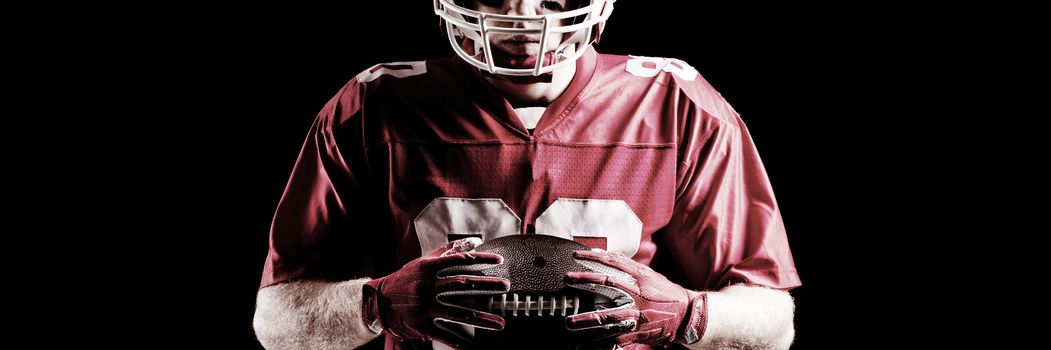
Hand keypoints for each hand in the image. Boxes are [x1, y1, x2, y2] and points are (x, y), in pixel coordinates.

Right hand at [362, 238, 509, 347]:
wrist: (379, 300)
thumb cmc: (405, 279)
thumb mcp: (424, 262)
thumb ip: (449, 251)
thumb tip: (473, 241)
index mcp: (428, 268)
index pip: (459, 260)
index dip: (480, 259)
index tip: (499, 260)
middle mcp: (427, 286)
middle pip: (462, 285)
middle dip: (487, 286)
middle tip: (506, 286)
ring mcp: (424, 307)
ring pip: (458, 313)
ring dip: (481, 319)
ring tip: (500, 323)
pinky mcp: (421, 325)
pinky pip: (443, 334)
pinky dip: (459, 342)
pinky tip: (473, 346)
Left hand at [565, 249, 707, 347]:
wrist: (688, 315)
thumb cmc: (666, 293)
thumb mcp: (650, 275)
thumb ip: (627, 266)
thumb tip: (603, 254)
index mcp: (641, 278)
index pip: (614, 261)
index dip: (594, 256)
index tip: (576, 254)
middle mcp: (638, 294)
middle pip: (608, 284)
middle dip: (585, 281)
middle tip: (566, 280)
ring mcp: (637, 315)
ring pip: (609, 317)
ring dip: (587, 320)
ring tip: (569, 323)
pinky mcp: (637, 333)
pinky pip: (615, 339)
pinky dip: (599, 344)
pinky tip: (584, 346)